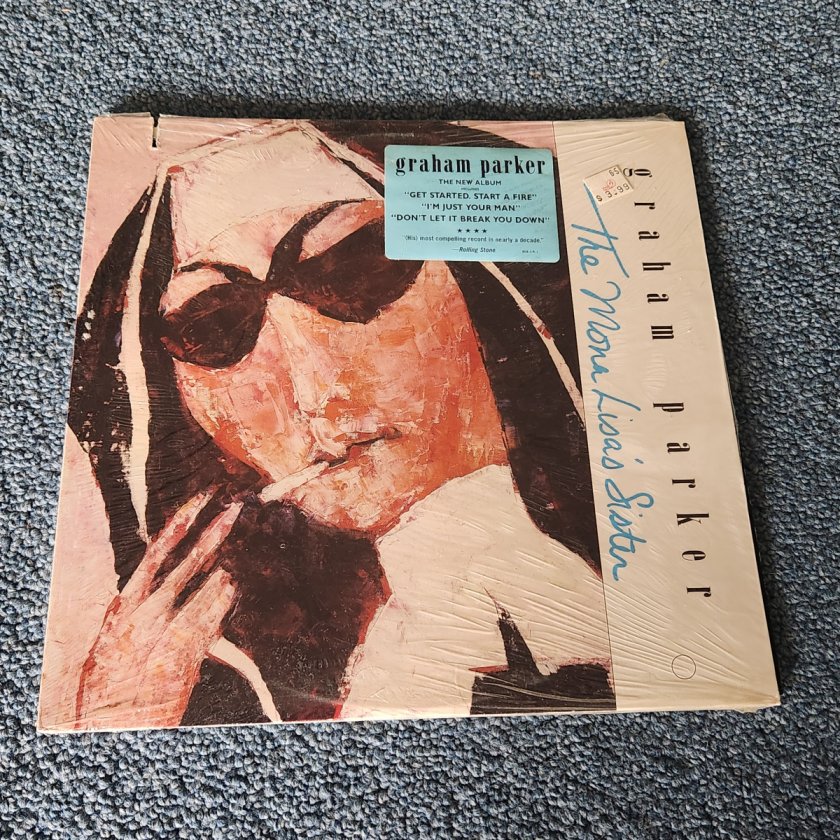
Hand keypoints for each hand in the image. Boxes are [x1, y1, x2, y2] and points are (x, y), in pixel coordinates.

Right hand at [75, 493, 242, 729]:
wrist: (111, 724)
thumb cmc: (108, 680)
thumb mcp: (109, 637)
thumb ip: (130, 607)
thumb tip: (147, 580)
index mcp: (125, 603)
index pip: (157, 550)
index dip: (181, 521)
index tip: (201, 499)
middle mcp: (149, 613)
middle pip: (190, 561)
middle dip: (215, 532)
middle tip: (236, 508)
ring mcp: (172, 632)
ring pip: (210, 587)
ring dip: (224, 572)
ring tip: (230, 564)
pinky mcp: (191, 653)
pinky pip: (218, 617)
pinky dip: (227, 601)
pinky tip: (232, 589)